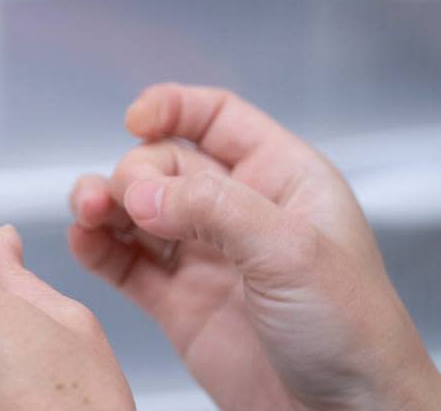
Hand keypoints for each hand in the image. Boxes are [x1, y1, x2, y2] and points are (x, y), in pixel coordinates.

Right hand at [69, 84, 440, 410]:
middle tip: (131, 201)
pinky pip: (124, 262)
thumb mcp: (293, 252)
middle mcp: (239, 210)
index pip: (218, 117)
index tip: (136, 120)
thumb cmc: (355, 331)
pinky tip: (85, 241)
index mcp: (281, 178)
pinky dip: (97, 247)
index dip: (174, 108)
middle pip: (165, 162)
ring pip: (137, 210)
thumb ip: (214, 210)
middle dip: (137, 172)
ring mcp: (205, 256)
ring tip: (90, 213)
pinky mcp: (178, 303)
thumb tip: (141, 192)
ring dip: (105, 203)